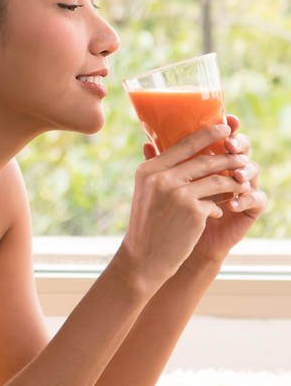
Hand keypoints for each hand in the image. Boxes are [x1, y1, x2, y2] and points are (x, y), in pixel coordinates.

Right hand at [120, 120, 249, 289]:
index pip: (184, 144)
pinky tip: (219, 212)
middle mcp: (161, 178)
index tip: (226, 127)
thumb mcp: (146, 193)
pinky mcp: (193, 211)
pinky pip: (216, 202)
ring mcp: (177, 194)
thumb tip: (167, 147)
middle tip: (243, 157)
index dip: (208, 134)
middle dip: (228, 158)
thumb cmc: (147, 224)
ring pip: (216, 179)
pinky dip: (220, 206)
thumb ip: (160, 171)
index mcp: (148, 170)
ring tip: (241, 183)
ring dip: (233, 181)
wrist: (143, 258)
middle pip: (204, 160)